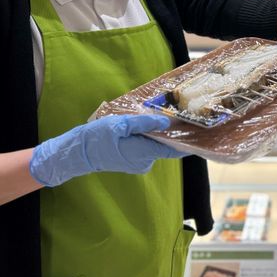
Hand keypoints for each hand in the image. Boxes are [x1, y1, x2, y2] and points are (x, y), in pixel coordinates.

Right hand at [29, 114, 185, 186]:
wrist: (75, 154)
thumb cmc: (95, 138)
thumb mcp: (119, 125)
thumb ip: (144, 123)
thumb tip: (165, 122)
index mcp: (144, 153)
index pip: (174, 150)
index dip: (189, 141)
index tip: (202, 134)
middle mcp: (144, 161)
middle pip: (166, 145)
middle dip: (173, 131)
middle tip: (182, 113)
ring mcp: (138, 163)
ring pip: (155, 146)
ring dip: (158, 133)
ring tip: (162, 115)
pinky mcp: (131, 161)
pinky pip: (146, 148)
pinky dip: (149, 137)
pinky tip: (146, 124)